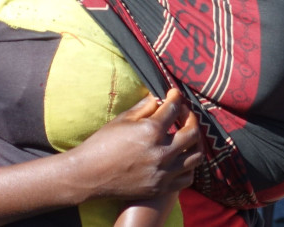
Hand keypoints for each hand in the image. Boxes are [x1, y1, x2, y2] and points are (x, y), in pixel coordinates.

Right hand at [69, 88, 202, 202]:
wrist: (87, 176)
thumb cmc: (102, 144)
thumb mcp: (122, 120)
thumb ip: (145, 107)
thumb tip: (159, 98)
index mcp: (151, 131)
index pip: (174, 109)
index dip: (176, 97)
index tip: (174, 94)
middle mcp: (162, 152)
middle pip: (193, 131)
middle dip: (191, 117)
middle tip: (184, 113)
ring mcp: (163, 172)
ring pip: (196, 156)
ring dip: (195, 142)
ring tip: (188, 135)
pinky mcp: (160, 187)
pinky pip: (187, 177)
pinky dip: (189, 166)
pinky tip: (182, 157)